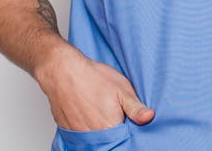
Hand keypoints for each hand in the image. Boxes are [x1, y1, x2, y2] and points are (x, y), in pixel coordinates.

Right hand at [35, 46, 154, 131]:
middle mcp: (93, 135)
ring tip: (100, 113)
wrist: (62, 71)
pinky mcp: (68, 131)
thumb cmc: (92, 77)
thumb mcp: (122, 89)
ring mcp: (79, 134)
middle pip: (109, 141)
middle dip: (115, 132)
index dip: (128, 132)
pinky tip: (90, 116)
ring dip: (101, 132)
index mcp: (109, 127)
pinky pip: (82, 137)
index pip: (124, 140)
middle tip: (114, 114)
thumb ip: (136, 108)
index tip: (128, 122)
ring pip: (96, 140)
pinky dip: (88, 130)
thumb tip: (149, 118)